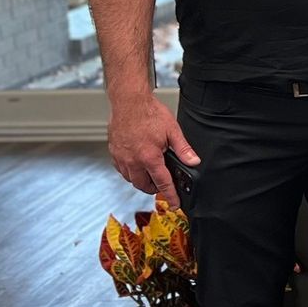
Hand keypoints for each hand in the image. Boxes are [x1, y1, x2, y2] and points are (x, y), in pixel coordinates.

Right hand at [107, 91, 197, 207]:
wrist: (128, 101)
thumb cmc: (148, 113)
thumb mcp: (172, 130)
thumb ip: (183, 149)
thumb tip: (193, 161)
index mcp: (149, 157)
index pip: (163, 183)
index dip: (170, 196)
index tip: (175, 204)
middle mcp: (133, 161)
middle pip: (144, 186)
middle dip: (154, 189)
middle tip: (163, 185)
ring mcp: (121, 158)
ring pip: (131, 180)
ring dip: (142, 181)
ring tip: (152, 174)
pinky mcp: (114, 153)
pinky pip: (122, 170)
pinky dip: (131, 172)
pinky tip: (138, 165)